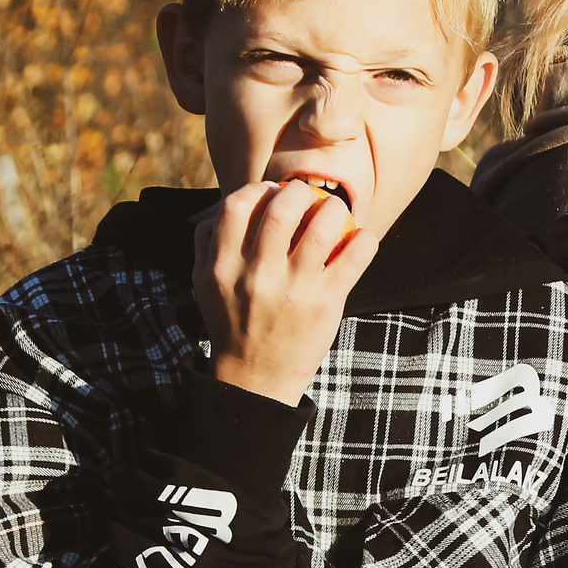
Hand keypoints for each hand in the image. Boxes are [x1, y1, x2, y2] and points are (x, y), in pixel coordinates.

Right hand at [193, 181, 380, 404]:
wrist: (255, 379)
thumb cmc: (232, 322)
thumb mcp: (203, 284)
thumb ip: (206, 242)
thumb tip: (230, 202)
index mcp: (223, 267)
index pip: (237, 206)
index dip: (259, 189)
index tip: (272, 192)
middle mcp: (257, 276)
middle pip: (281, 209)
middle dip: (299, 192)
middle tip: (308, 196)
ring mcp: (294, 290)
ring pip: (322, 227)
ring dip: (334, 209)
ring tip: (335, 211)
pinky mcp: (326, 304)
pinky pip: (354, 258)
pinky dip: (364, 239)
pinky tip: (360, 237)